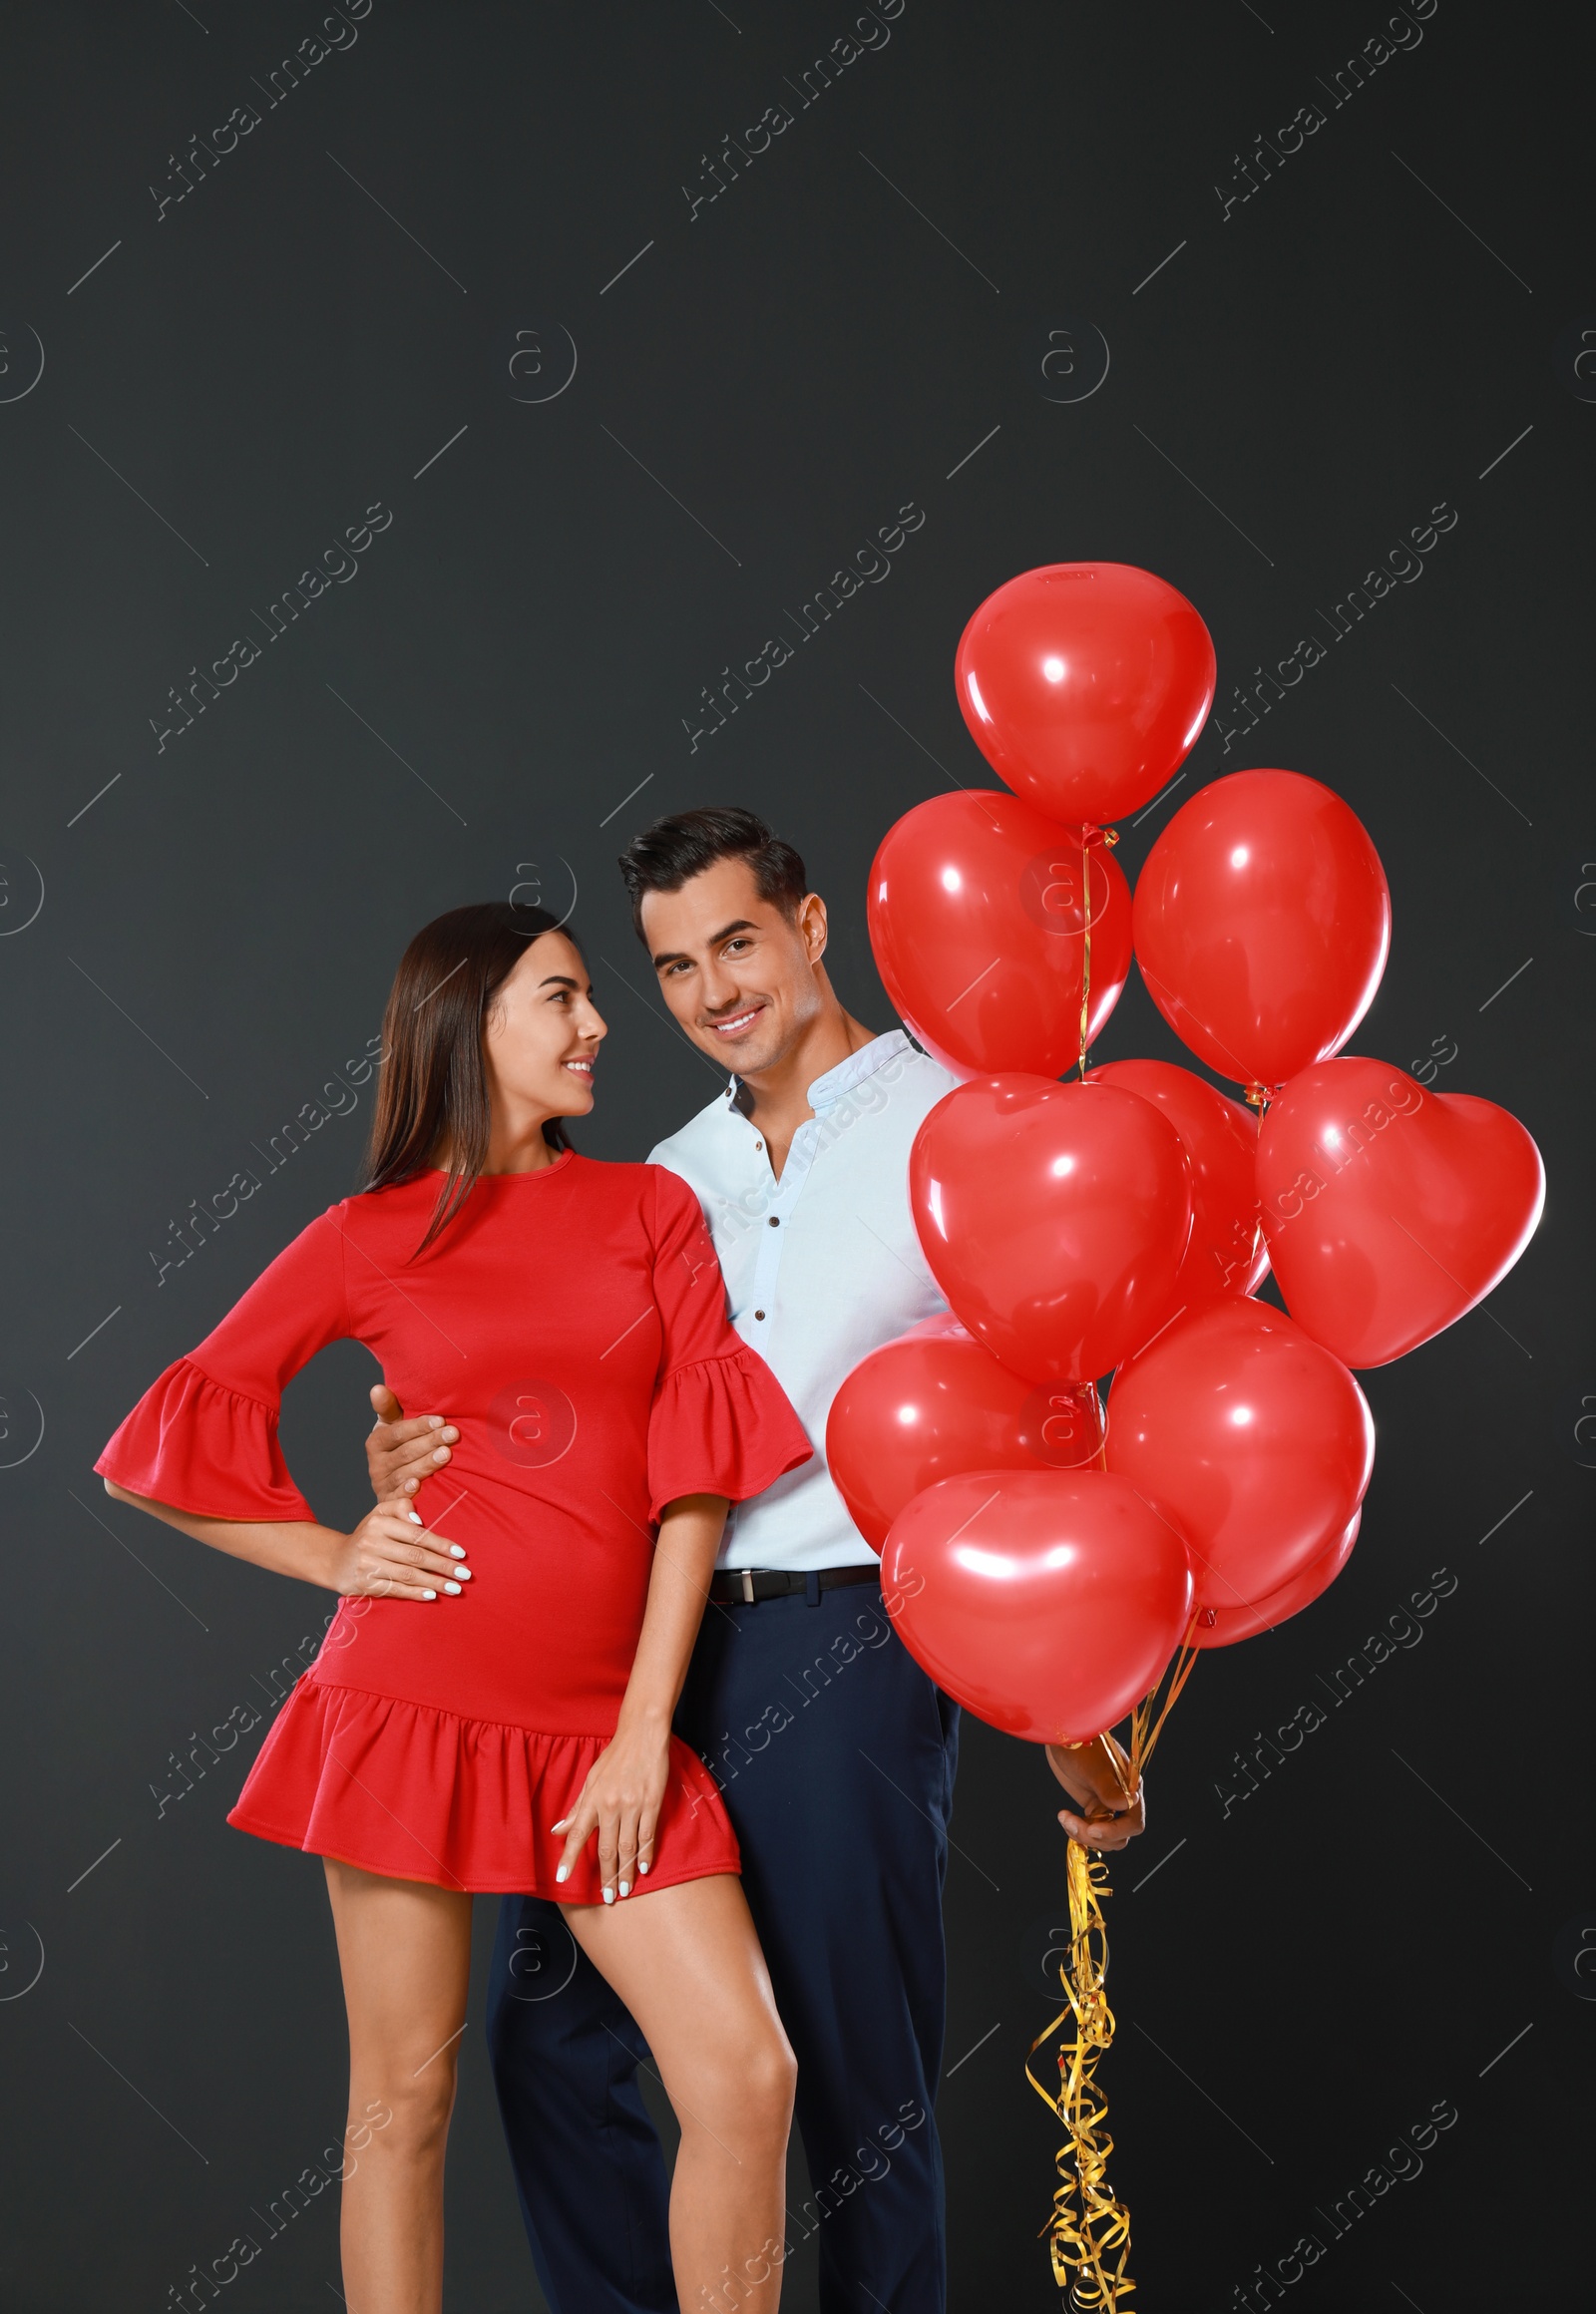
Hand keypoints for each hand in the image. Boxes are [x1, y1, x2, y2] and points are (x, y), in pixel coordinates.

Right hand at [325, 1495, 471, 1601]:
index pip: (416, 1535)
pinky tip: (432, 1595)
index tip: (461, 1554)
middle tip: (465, 1575)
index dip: (441, 1544)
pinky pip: (395, 1589)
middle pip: (416, 1556)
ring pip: (408, 1575)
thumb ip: (401, 1506)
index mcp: (379, 1523)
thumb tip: (419, 1518)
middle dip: (444, 1566)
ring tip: (455, 1589)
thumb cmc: (368, 1535)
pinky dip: (415, 1594)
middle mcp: (372, 1543)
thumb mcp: (380, 1513)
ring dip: (435, 1583)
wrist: (335, 1560)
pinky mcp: (365, 1584)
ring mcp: (367, 1565)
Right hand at [366, 1383, 457, 1501]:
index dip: (418, 1426)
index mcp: (377, 1441)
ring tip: (446, 1455)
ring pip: (404, 1473)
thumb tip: (377, 1389)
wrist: (394, 1484)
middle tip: (453, 1434)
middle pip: (405, 1453)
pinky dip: (406, 1492)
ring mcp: (382, 1485)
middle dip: (430, 1442)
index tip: (440, 1420)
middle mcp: (376, 1464)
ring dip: (425, 1464)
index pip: (397, 1432)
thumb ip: (389, 1408)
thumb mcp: (393, 1426)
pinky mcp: (390, 1503)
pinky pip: (397, 1498)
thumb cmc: (401, 1446)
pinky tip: (418, 1485)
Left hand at [551, 1718, 670, 1902]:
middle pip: (606, 1849)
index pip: (577, 1834)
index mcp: (593, 1800)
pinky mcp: (652, 1803)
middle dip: (606, 1876)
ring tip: (625, 1890)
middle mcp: (611, 1805)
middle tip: (607, 1897)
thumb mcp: (591, 1779)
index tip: (561, 1878)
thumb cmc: (615, 1756)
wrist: (642, 1735)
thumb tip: (558, 1830)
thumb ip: (577, 1808)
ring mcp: (632, 1805)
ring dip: (626, 1871)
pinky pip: (648, 1834)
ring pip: (628, 1847)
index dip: (568, 1857)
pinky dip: (646, 1853)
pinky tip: (644, 1868)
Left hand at [1045, 1732, 1145, 1850]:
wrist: (1061, 1737)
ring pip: (1104, 1837)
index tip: (1093, 1829)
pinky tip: (1064, 1817)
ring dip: (1084, 1835)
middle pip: (1120, 1836)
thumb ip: (1109, 1788)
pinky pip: (1090, 1830)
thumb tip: (1127, 1803)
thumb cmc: (1080, 1745)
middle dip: (1097, 1836)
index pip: (1133, 1822)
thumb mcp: (1093, 1768)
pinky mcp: (1093, 1807)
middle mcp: (1122, 1799)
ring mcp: (1107, 1805)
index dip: (1116, 1831)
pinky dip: (1077, 1830)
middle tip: (1073, 1824)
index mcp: (1130, 1788)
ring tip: (1065, 1818)